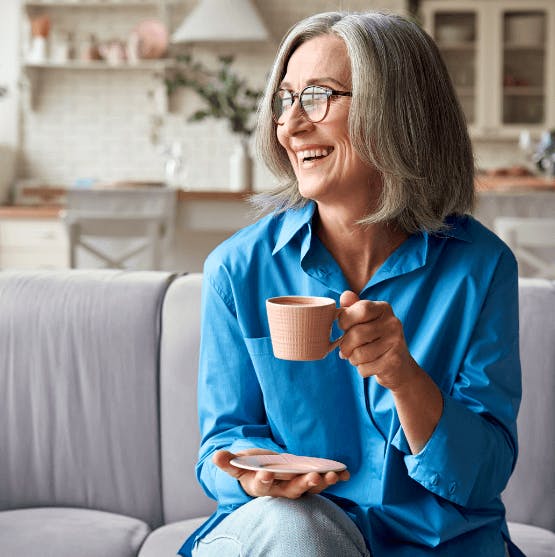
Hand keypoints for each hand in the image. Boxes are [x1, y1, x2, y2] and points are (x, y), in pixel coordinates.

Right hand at [213, 448, 349, 498]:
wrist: (262, 474)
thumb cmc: (250, 468)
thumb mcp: (238, 464)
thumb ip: (228, 462)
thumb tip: (215, 456)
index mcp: (261, 486)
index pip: (262, 486)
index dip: (264, 480)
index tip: (266, 474)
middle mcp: (280, 490)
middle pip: (292, 490)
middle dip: (302, 484)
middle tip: (312, 477)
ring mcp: (295, 486)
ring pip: (309, 488)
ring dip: (322, 482)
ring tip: (332, 475)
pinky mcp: (307, 481)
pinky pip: (321, 481)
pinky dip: (333, 478)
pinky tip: (345, 473)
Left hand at [338, 290, 420, 391]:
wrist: (400, 366)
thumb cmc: (375, 340)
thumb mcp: (365, 321)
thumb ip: (353, 308)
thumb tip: (345, 295)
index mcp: (384, 308)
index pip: (360, 309)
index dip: (345, 320)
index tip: (343, 327)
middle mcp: (393, 322)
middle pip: (357, 334)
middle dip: (345, 346)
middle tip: (345, 350)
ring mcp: (396, 342)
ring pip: (359, 353)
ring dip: (353, 359)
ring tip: (357, 357)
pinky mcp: (394, 361)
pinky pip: (365, 368)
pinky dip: (361, 369)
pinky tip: (369, 365)